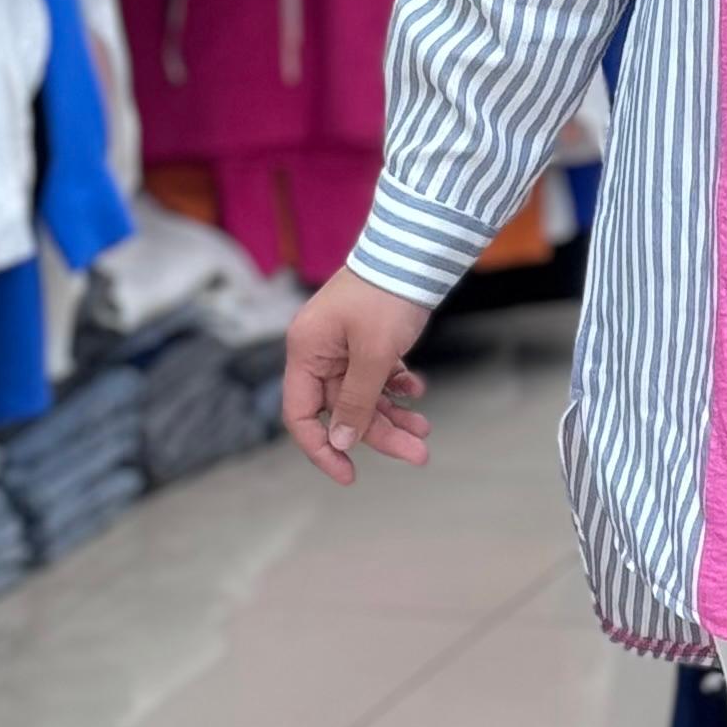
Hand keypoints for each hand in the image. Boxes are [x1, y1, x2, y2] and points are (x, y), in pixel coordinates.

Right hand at [282, 265, 432, 485]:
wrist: (415, 251)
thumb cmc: (386, 296)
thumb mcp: (373, 354)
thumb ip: (357, 401)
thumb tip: (341, 441)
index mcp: (306, 353)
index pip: (301, 415)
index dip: (322, 449)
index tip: (349, 475)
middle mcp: (319, 351)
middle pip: (343, 409)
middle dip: (379, 432)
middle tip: (419, 453)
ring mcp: (343, 345)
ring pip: (364, 395)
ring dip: (393, 414)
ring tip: (425, 429)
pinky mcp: (368, 338)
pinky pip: (378, 375)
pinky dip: (397, 387)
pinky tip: (417, 392)